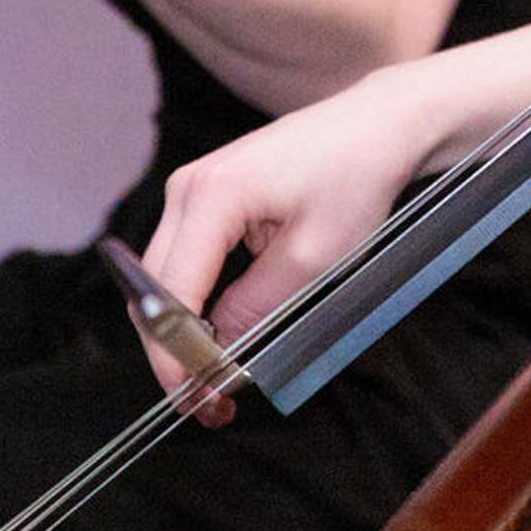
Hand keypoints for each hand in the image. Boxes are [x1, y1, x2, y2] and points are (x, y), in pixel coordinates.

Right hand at [134, 70, 438, 409]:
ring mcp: (192, 187)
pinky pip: (186, 260)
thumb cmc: (356, 179)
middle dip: (173, 351)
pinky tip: (220, 337)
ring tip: (218, 380)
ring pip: (165, 278)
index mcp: (211, 196)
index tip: (195, 401)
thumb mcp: (313, 259)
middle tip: (207, 404)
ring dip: (183, 331)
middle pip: (154, 288)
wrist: (377, 126)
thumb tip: (217, 357)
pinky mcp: (207, 194)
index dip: (174, 356)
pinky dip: (196, 303)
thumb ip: (255, 309)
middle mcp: (187, 187)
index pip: (170, 294)